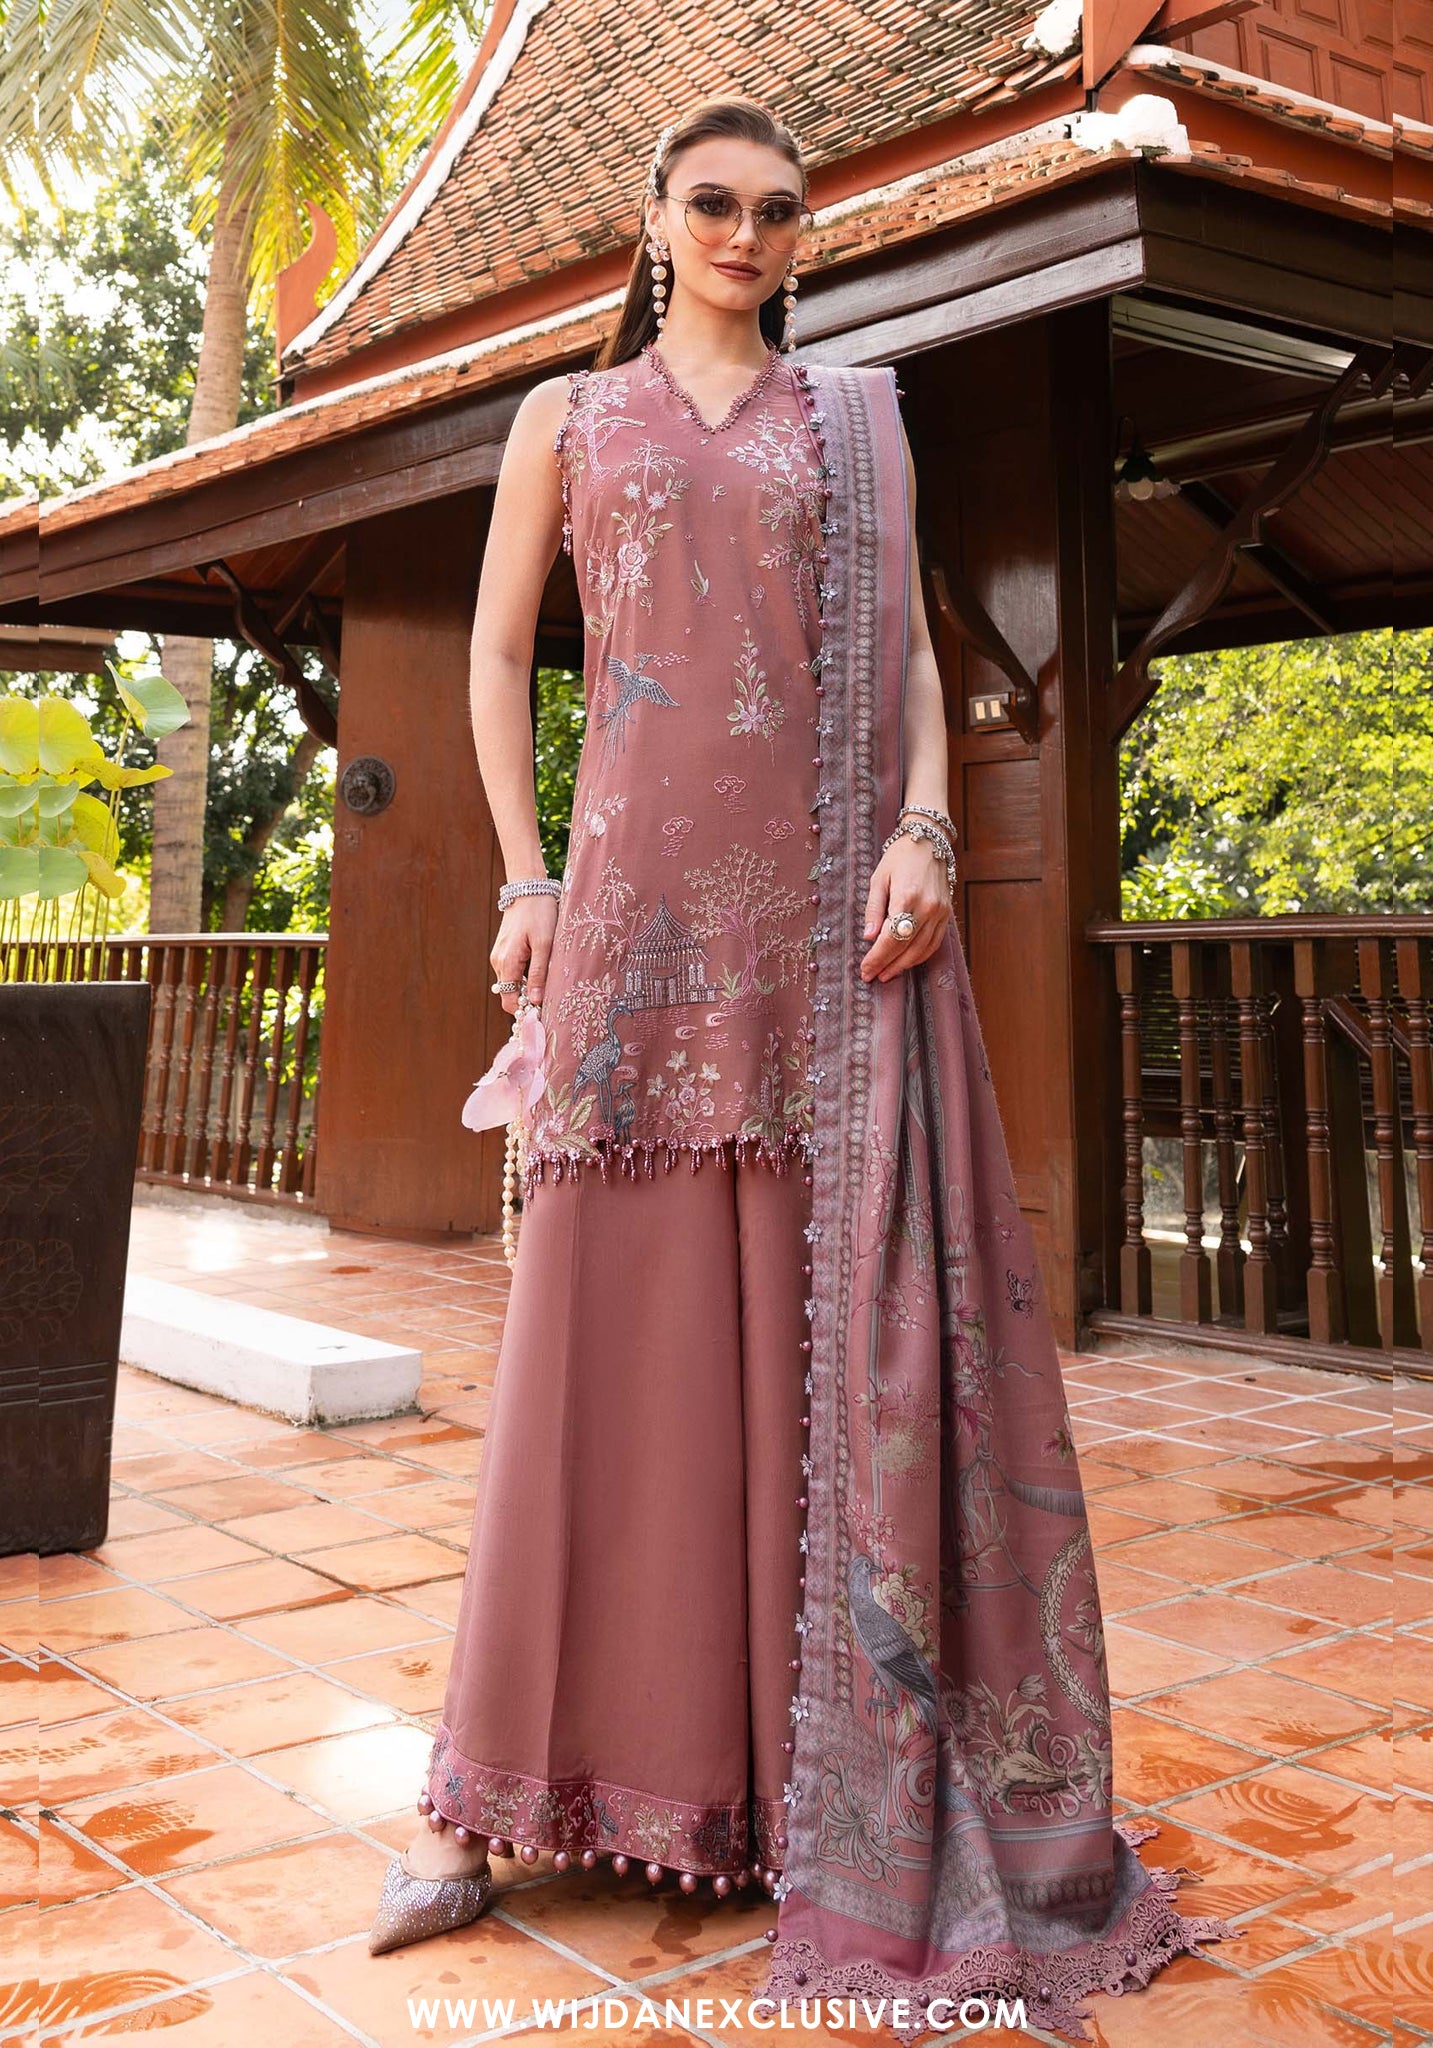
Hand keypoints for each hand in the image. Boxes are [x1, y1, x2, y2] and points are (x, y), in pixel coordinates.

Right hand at [491, 895, 558, 1014]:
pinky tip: (538, 964)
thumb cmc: (539, 914)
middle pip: (509, 994)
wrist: (528, 890)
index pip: (509, 1001)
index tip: (543, 1013)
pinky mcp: (503, 950)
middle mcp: (498, 962)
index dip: (524, 1011)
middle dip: (526, 999)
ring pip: (511, 983)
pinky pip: (512, 971)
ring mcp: (498, 956)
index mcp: (507, 963)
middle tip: (550, 996)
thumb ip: (539, 974)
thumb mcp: (545, 945)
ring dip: (526, 986)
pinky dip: (524, 975)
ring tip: (546, 976)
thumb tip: (535, 1001)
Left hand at [859, 832, 951, 981]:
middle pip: (906, 948)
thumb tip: (868, 937)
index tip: (865, 969)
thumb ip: (874, 909)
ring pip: (922, 950)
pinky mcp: (947, 914)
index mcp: (907, 897)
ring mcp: (940, 912)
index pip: (890, 938)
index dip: (876, 958)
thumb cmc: (899, 857)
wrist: (930, 840)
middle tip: (872, 976)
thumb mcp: (878, 878)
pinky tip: (906, 961)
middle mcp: (927, 907)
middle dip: (887, 966)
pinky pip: (934, 943)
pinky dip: (920, 956)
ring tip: (886, 974)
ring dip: (903, 965)